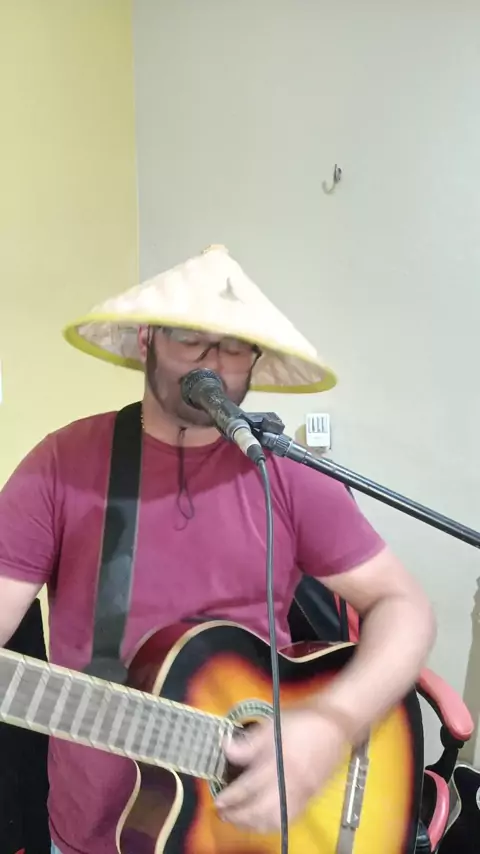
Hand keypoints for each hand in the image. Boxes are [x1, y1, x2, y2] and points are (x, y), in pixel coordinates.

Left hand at [215, 705, 348, 832]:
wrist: (335, 725)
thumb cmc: (301, 720)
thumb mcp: (272, 724)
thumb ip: (249, 742)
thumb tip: (225, 749)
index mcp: (278, 761)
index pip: (250, 787)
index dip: (231, 797)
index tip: (217, 800)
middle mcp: (289, 782)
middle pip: (260, 810)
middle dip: (238, 815)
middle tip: (222, 812)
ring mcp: (301, 793)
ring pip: (273, 820)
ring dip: (252, 824)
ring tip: (237, 819)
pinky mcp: (310, 798)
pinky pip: (288, 820)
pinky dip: (270, 824)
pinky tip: (259, 820)